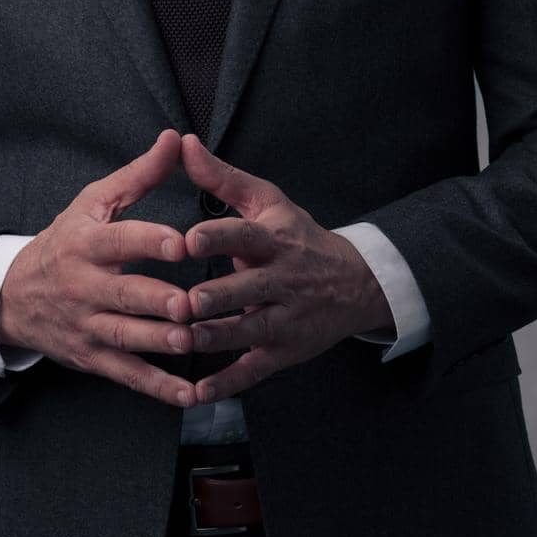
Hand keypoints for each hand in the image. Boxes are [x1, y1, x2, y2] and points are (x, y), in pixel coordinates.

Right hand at [0, 129, 200, 408]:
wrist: (13, 295)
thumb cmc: (67, 240)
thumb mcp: (94, 202)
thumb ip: (139, 175)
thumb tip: (176, 139)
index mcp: (88, 243)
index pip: (121, 241)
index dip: (151, 242)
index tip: (182, 244)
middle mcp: (85, 287)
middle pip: (124, 295)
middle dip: (156, 301)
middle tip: (189, 304)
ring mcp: (88, 325)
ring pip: (126, 338)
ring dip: (159, 343)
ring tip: (191, 343)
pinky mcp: (93, 357)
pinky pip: (128, 374)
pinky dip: (158, 387)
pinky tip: (188, 393)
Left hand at [180, 133, 393, 402]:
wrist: (355, 283)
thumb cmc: (297, 236)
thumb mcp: (266, 201)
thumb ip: (221, 177)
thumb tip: (182, 142)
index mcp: (275, 239)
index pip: (246, 235)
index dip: (219, 237)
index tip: (189, 239)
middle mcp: (283, 279)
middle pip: (248, 289)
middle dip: (218, 297)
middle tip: (185, 301)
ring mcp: (285, 319)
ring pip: (249, 331)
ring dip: (216, 339)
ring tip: (183, 342)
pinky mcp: (284, 352)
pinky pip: (254, 370)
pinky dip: (228, 384)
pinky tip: (198, 394)